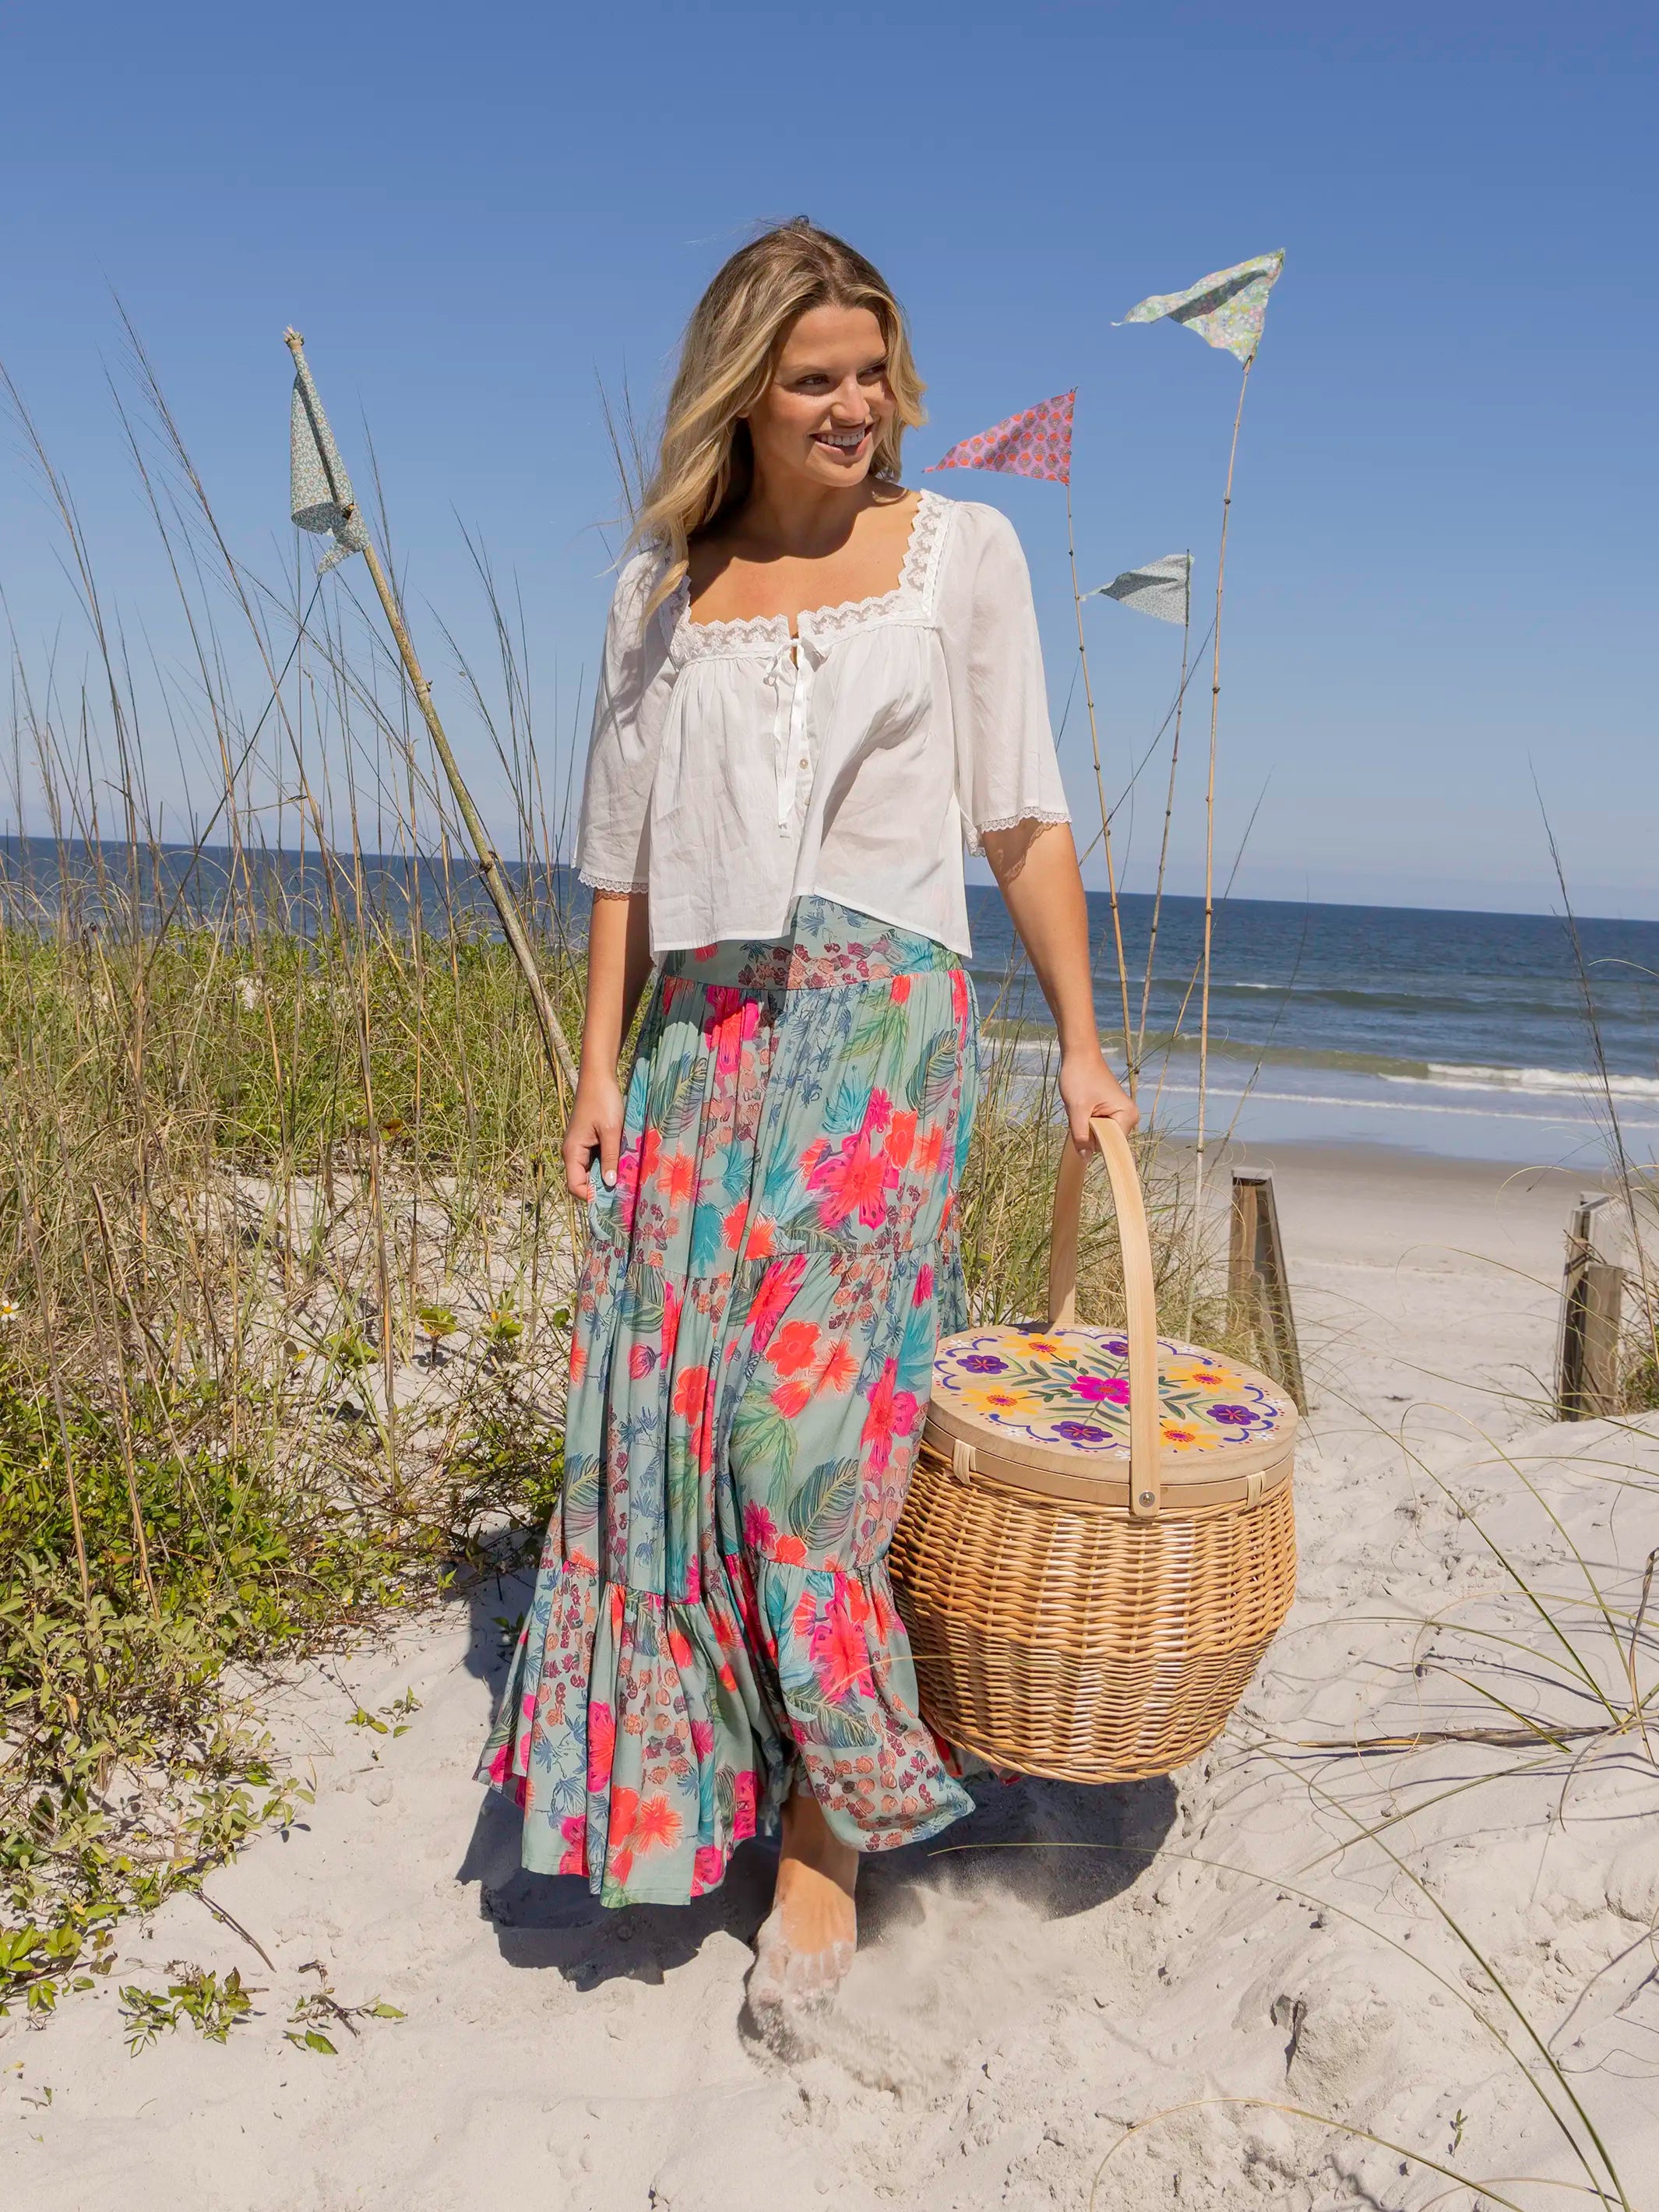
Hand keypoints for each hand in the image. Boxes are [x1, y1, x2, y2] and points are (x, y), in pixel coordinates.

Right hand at [563, 1069, 624, 1201]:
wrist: (598, 1077)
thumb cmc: (603, 1101)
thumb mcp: (611, 1131)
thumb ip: (610, 1158)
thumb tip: (609, 1185)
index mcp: (572, 1152)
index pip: (575, 1186)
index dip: (591, 1196)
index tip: (612, 1200)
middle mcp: (573, 1152)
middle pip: (582, 1181)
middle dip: (601, 1189)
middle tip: (624, 1193)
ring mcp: (580, 1147)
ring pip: (590, 1171)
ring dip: (606, 1176)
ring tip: (626, 1180)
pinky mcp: (588, 1141)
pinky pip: (595, 1160)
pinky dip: (607, 1165)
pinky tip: (623, 1165)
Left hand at [1058, 1045, 1138, 1149]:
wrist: (1080, 1056)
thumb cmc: (1080, 1077)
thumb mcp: (1077, 1109)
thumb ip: (1081, 1136)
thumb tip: (1085, 1158)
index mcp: (1127, 1115)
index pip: (1112, 1145)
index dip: (1094, 1143)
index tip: (1082, 1129)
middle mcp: (1130, 1117)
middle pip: (1107, 1142)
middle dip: (1090, 1133)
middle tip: (1082, 1112)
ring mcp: (1123, 1114)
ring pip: (1102, 1135)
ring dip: (1088, 1127)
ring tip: (1084, 1108)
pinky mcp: (1114, 1112)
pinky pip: (1101, 1128)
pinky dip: (1089, 1123)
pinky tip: (1085, 1109)